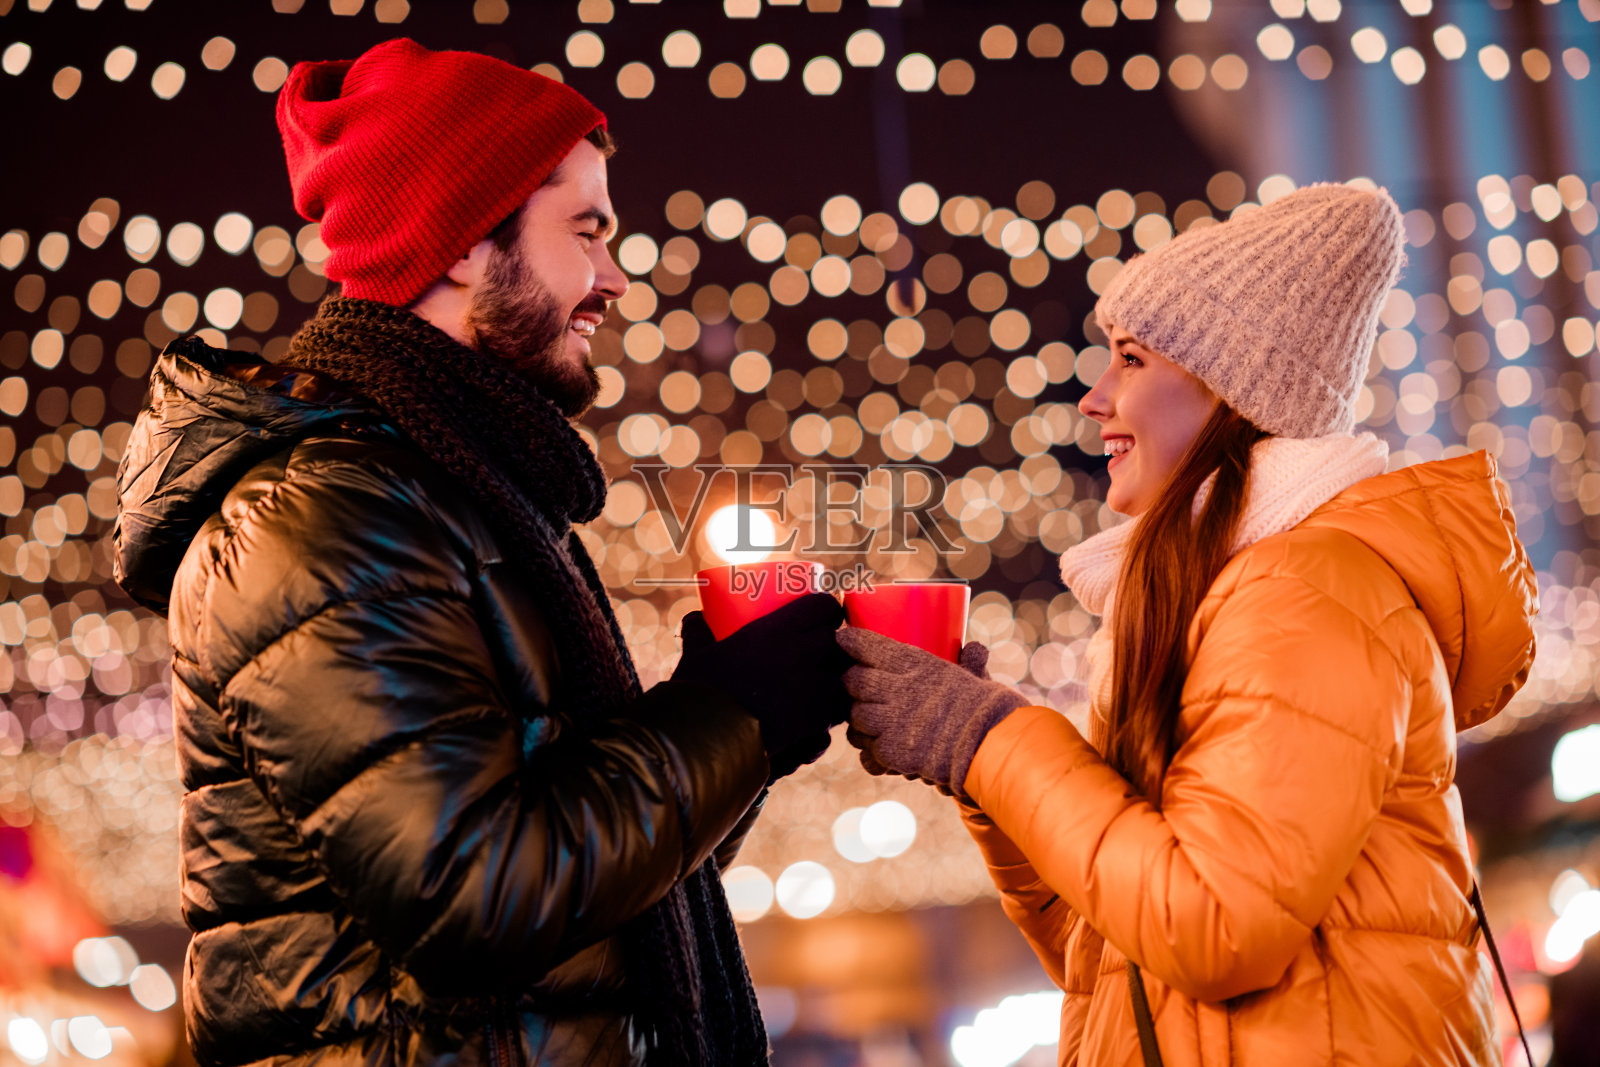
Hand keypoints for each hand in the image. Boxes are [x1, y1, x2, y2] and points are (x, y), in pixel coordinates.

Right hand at [673, 594, 849, 780]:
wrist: (704, 739)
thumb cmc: (698, 691)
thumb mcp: (695, 653)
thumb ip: (698, 631)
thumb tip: (697, 619)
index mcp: (777, 631)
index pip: (822, 608)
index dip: (827, 610)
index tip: (822, 615)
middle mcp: (802, 655)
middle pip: (838, 642)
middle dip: (833, 645)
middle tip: (819, 652)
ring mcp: (812, 689)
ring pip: (842, 678)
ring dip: (834, 682)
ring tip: (818, 688)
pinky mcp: (814, 722)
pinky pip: (834, 713)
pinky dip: (827, 714)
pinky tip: (813, 718)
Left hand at [837, 628, 1028, 797]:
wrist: (991, 746)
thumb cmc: (987, 707)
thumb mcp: (975, 677)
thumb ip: (969, 663)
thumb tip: (976, 648)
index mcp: (917, 663)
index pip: (868, 646)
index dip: (850, 641)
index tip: (842, 639)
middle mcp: (898, 689)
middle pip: (853, 681)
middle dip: (850, 682)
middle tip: (855, 684)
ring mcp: (892, 722)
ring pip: (855, 717)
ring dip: (859, 718)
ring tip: (869, 720)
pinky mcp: (891, 752)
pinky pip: (865, 750)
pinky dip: (869, 750)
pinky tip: (879, 747)